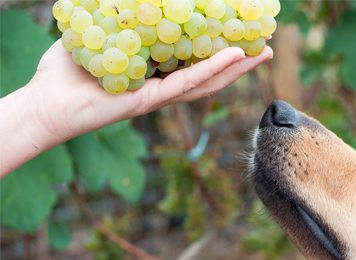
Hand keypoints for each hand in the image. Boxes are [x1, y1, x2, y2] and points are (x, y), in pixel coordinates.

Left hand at [25, 40, 272, 149]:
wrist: (46, 101)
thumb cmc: (66, 71)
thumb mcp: (97, 31)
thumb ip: (116, 16)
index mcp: (153, 70)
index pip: (192, 57)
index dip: (217, 46)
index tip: (238, 31)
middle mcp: (162, 84)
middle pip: (209, 72)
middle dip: (239, 60)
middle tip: (264, 44)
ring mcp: (159, 95)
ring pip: (207, 82)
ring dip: (237, 67)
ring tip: (263, 52)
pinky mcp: (151, 101)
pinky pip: (187, 84)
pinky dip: (212, 70)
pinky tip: (234, 56)